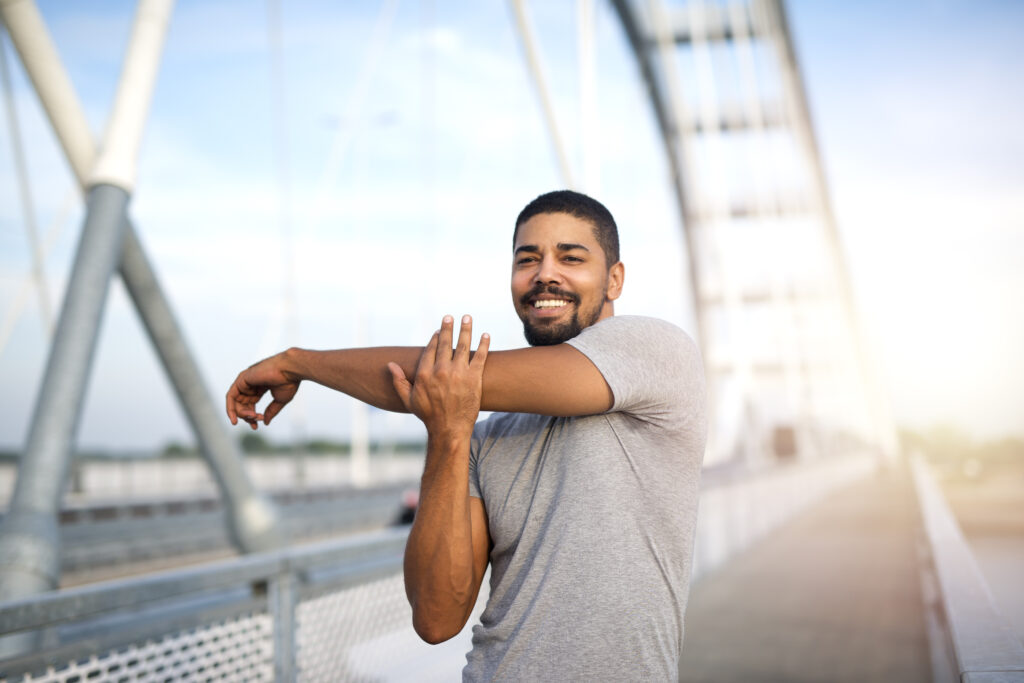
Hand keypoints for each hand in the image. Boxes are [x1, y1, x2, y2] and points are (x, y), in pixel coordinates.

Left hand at [225, 351, 300, 429]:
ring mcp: (245, 381)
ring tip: (252, 417)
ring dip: (242, 414)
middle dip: (246, 416)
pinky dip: (230, 408)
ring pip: (235, 402)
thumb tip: (266, 422)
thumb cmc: (288, 382)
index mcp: (260, 387)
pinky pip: (231, 396)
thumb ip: (271, 411)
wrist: (290, 370)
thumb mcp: (280, 400)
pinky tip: (234, 418)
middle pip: (242, 404)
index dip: (251, 416)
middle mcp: (251, 384)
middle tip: (255, 422)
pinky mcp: (241, 380)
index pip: (250, 404)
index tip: (256, 426)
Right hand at [388, 315, 489, 436]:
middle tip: (451, 317)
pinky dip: (484, 345)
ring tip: (467, 317)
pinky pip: (480, 357)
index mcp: (425, 374)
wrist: (449, 429)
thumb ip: (399, 381)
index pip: (431, 349)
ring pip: (463, 346)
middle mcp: (441, 370)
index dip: (436, 337)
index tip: (439, 330)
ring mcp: (458, 373)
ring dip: (465, 329)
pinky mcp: (473, 378)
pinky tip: (486, 335)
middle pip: (446, 343)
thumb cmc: (428, 416)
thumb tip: (390, 365)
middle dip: (449, 327)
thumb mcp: (408, 399)